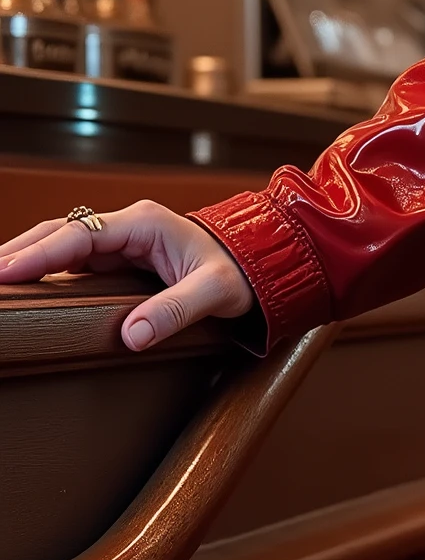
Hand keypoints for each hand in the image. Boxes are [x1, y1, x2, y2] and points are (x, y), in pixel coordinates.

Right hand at [0, 199, 256, 349]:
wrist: (264, 263)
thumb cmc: (242, 272)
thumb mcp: (215, 292)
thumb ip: (174, 312)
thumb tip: (131, 336)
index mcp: (143, 223)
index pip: (78, 236)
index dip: (39, 254)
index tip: (6, 271)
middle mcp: (127, 226)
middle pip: (59, 234)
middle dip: (20, 252)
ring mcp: (123, 240)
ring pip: (63, 245)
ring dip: (28, 258)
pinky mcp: (123, 257)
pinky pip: (76, 260)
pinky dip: (47, 268)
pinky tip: (27, 284)